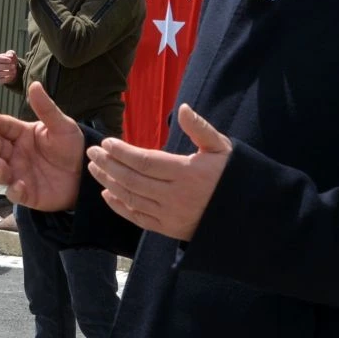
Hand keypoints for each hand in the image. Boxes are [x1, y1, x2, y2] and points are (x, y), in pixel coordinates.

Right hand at [0, 49, 18, 84]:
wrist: (12, 69)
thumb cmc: (10, 60)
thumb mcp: (12, 55)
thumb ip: (11, 53)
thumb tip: (10, 55)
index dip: (3, 59)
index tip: (10, 60)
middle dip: (6, 66)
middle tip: (13, 66)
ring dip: (6, 73)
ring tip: (14, 71)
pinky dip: (6, 79)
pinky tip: (12, 76)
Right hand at [0, 81, 83, 211]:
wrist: (85, 174)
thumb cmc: (70, 146)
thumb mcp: (62, 126)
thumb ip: (46, 109)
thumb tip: (34, 84)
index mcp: (21, 135)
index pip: (5, 126)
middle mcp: (15, 154)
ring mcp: (18, 173)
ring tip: (2, 165)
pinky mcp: (26, 193)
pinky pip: (14, 193)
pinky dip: (14, 191)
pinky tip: (20, 186)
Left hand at [87, 104, 231, 240]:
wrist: (246, 214)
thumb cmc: (231, 176)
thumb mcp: (221, 148)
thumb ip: (200, 128)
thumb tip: (182, 108)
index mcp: (187, 173)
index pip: (145, 161)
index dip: (122, 152)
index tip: (107, 142)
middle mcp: (176, 196)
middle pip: (132, 179)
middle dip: (108, 164)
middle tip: (92, 152)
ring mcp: (171, 215)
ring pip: (131, 198)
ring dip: (109, 182)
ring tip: (94, 168)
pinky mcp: (168, 228)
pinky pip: (138, 218)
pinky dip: (119, 207)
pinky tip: (106, 194)